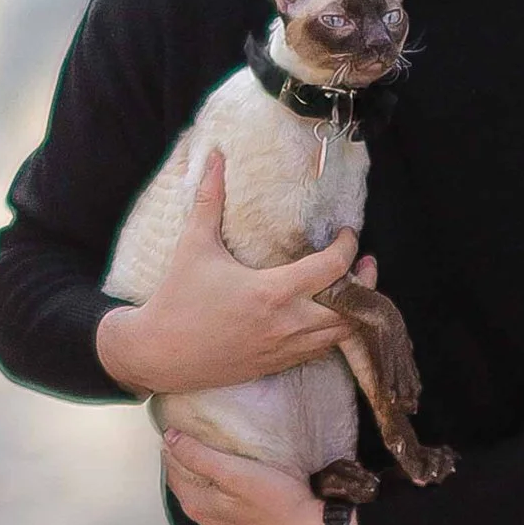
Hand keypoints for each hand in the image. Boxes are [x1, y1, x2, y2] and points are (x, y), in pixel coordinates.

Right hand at [97, 153, 359, 396]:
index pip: (331, 270)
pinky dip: (331, 333)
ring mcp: (283, 350)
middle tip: (365, 264)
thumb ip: (210, 201)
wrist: (157, 353)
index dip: (348, 248)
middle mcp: (286, 324)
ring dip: (351, 312)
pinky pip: (319, 352)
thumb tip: (215, 159)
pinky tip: (324, 315)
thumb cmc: (177, 298)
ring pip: (339, 336)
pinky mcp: (275, 366)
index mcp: (273, 293)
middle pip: (350, 310)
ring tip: (351, 289)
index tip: (347, 233)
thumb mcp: (194, 246)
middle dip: (365, 285)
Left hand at [160, 430, 328, 524]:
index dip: (172, 450)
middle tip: (191, 440)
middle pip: (188, 490)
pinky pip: (226, 515)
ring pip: (207, 504)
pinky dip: (223, 499)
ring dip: (204, 483)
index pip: (173, 473)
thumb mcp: (235, 473)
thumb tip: (170, 440)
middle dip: (185, 466)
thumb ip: (199, 457)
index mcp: (199, 507)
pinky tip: (236, 491)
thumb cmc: (279, 505)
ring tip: (213, 460)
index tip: (176, 431)